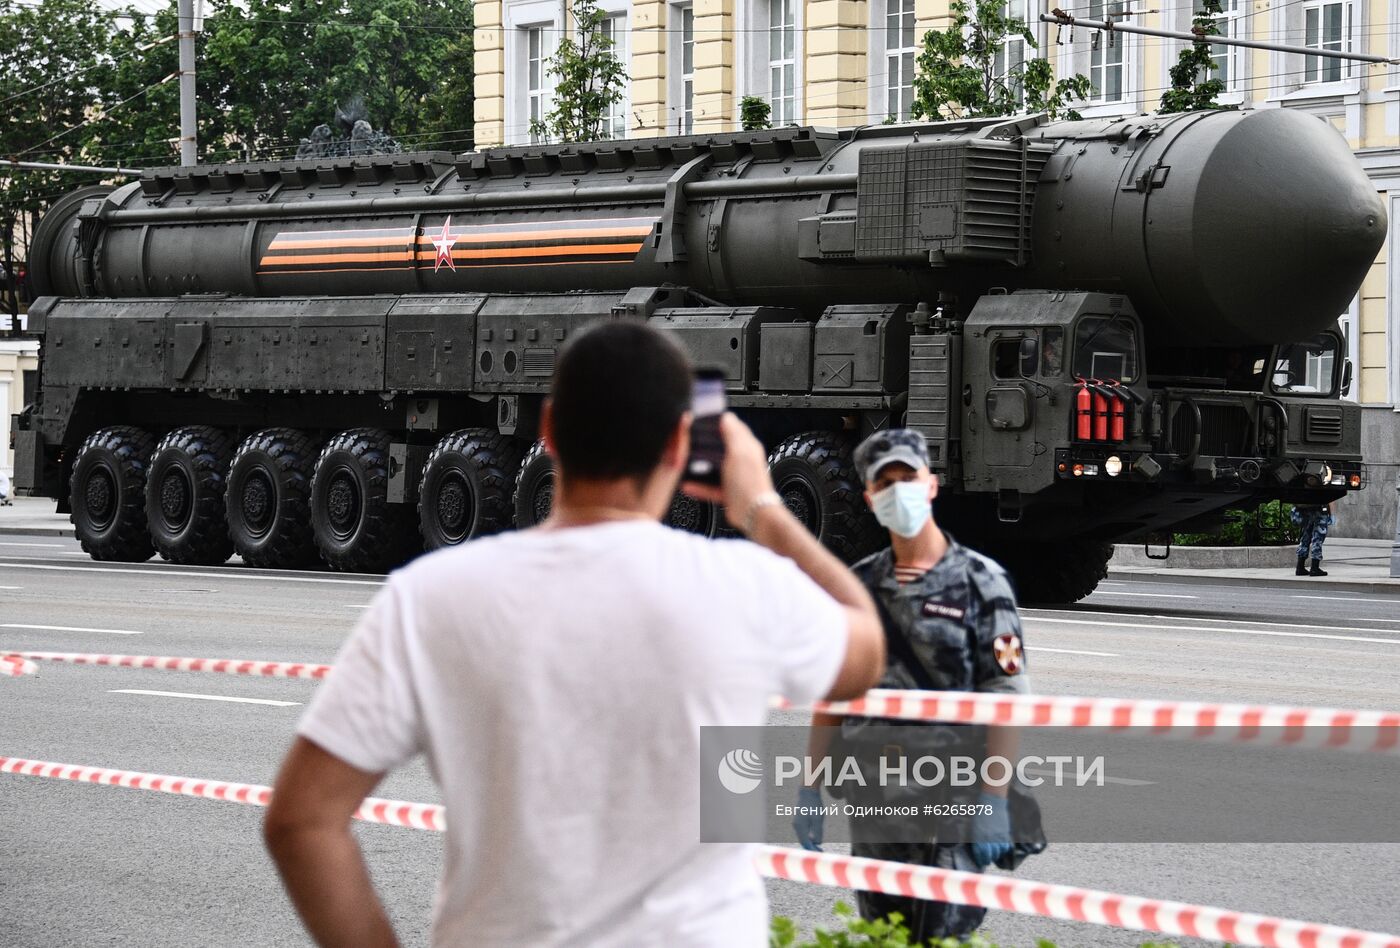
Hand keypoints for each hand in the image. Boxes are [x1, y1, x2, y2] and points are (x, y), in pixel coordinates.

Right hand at [681, 413, 775, 527]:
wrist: (752, 514)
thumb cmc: (750, 484)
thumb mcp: (739, 452)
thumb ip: (733, 433)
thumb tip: (727, 417)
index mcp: (748, 447)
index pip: (735, 427)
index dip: (721, 422)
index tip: (705, 420)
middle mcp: (742, 460)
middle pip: (722, 446)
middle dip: (707, 443)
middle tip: (692, 440)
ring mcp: (735, 476)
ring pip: (715, 466)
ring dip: (701, 464)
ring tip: (688, 462)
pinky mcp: (728, 491)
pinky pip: (711, 485)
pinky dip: (699, 485)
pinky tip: (689, 484)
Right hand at [792, 787, 824, 850]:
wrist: (808, 792)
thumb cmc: (814, 804)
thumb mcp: (818, 818)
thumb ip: (817, 831)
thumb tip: (817, 843)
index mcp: (800, 826)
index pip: (805, 843)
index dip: (812, 850)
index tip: (820, 854)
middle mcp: (796, 826)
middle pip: (803, 841)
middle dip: (812, 848)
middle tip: (821, 852)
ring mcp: (797, 824)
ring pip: (803, 837)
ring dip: (810, 843)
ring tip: (819, 848)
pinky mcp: (799, 822)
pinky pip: (803, 833)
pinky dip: (809, 838)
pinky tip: (815, 839)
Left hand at [968, 790, 1012, 868]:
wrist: (992, 802)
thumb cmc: (981, 813)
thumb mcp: (975, 826)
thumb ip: (977, 838)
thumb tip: (978, 848)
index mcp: (978, 836)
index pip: (980, 854)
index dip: (981, 860)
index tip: (981, 862)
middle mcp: (988, 838)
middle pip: (991, 856)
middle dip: (989, 859)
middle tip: (987, 859)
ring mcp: (998, 836)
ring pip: (1000, 852)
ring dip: (997, 855)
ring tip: (995, 854)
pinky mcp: (1005, 834)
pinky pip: (1006, 846)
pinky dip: (1004, 849)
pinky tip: (1001, 848)